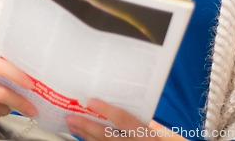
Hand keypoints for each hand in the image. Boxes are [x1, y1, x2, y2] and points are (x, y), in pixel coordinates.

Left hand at [66, 99, 186, 139]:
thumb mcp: (163, 133)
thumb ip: (147, 121)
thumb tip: (131, 98)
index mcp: (147, 136)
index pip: (125, 121)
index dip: (107, 111)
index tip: (92, 101)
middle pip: (107, 137)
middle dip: (87, 126)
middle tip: (71, 116)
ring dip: (85, 136)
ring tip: (72, 125)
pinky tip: (83, 137)